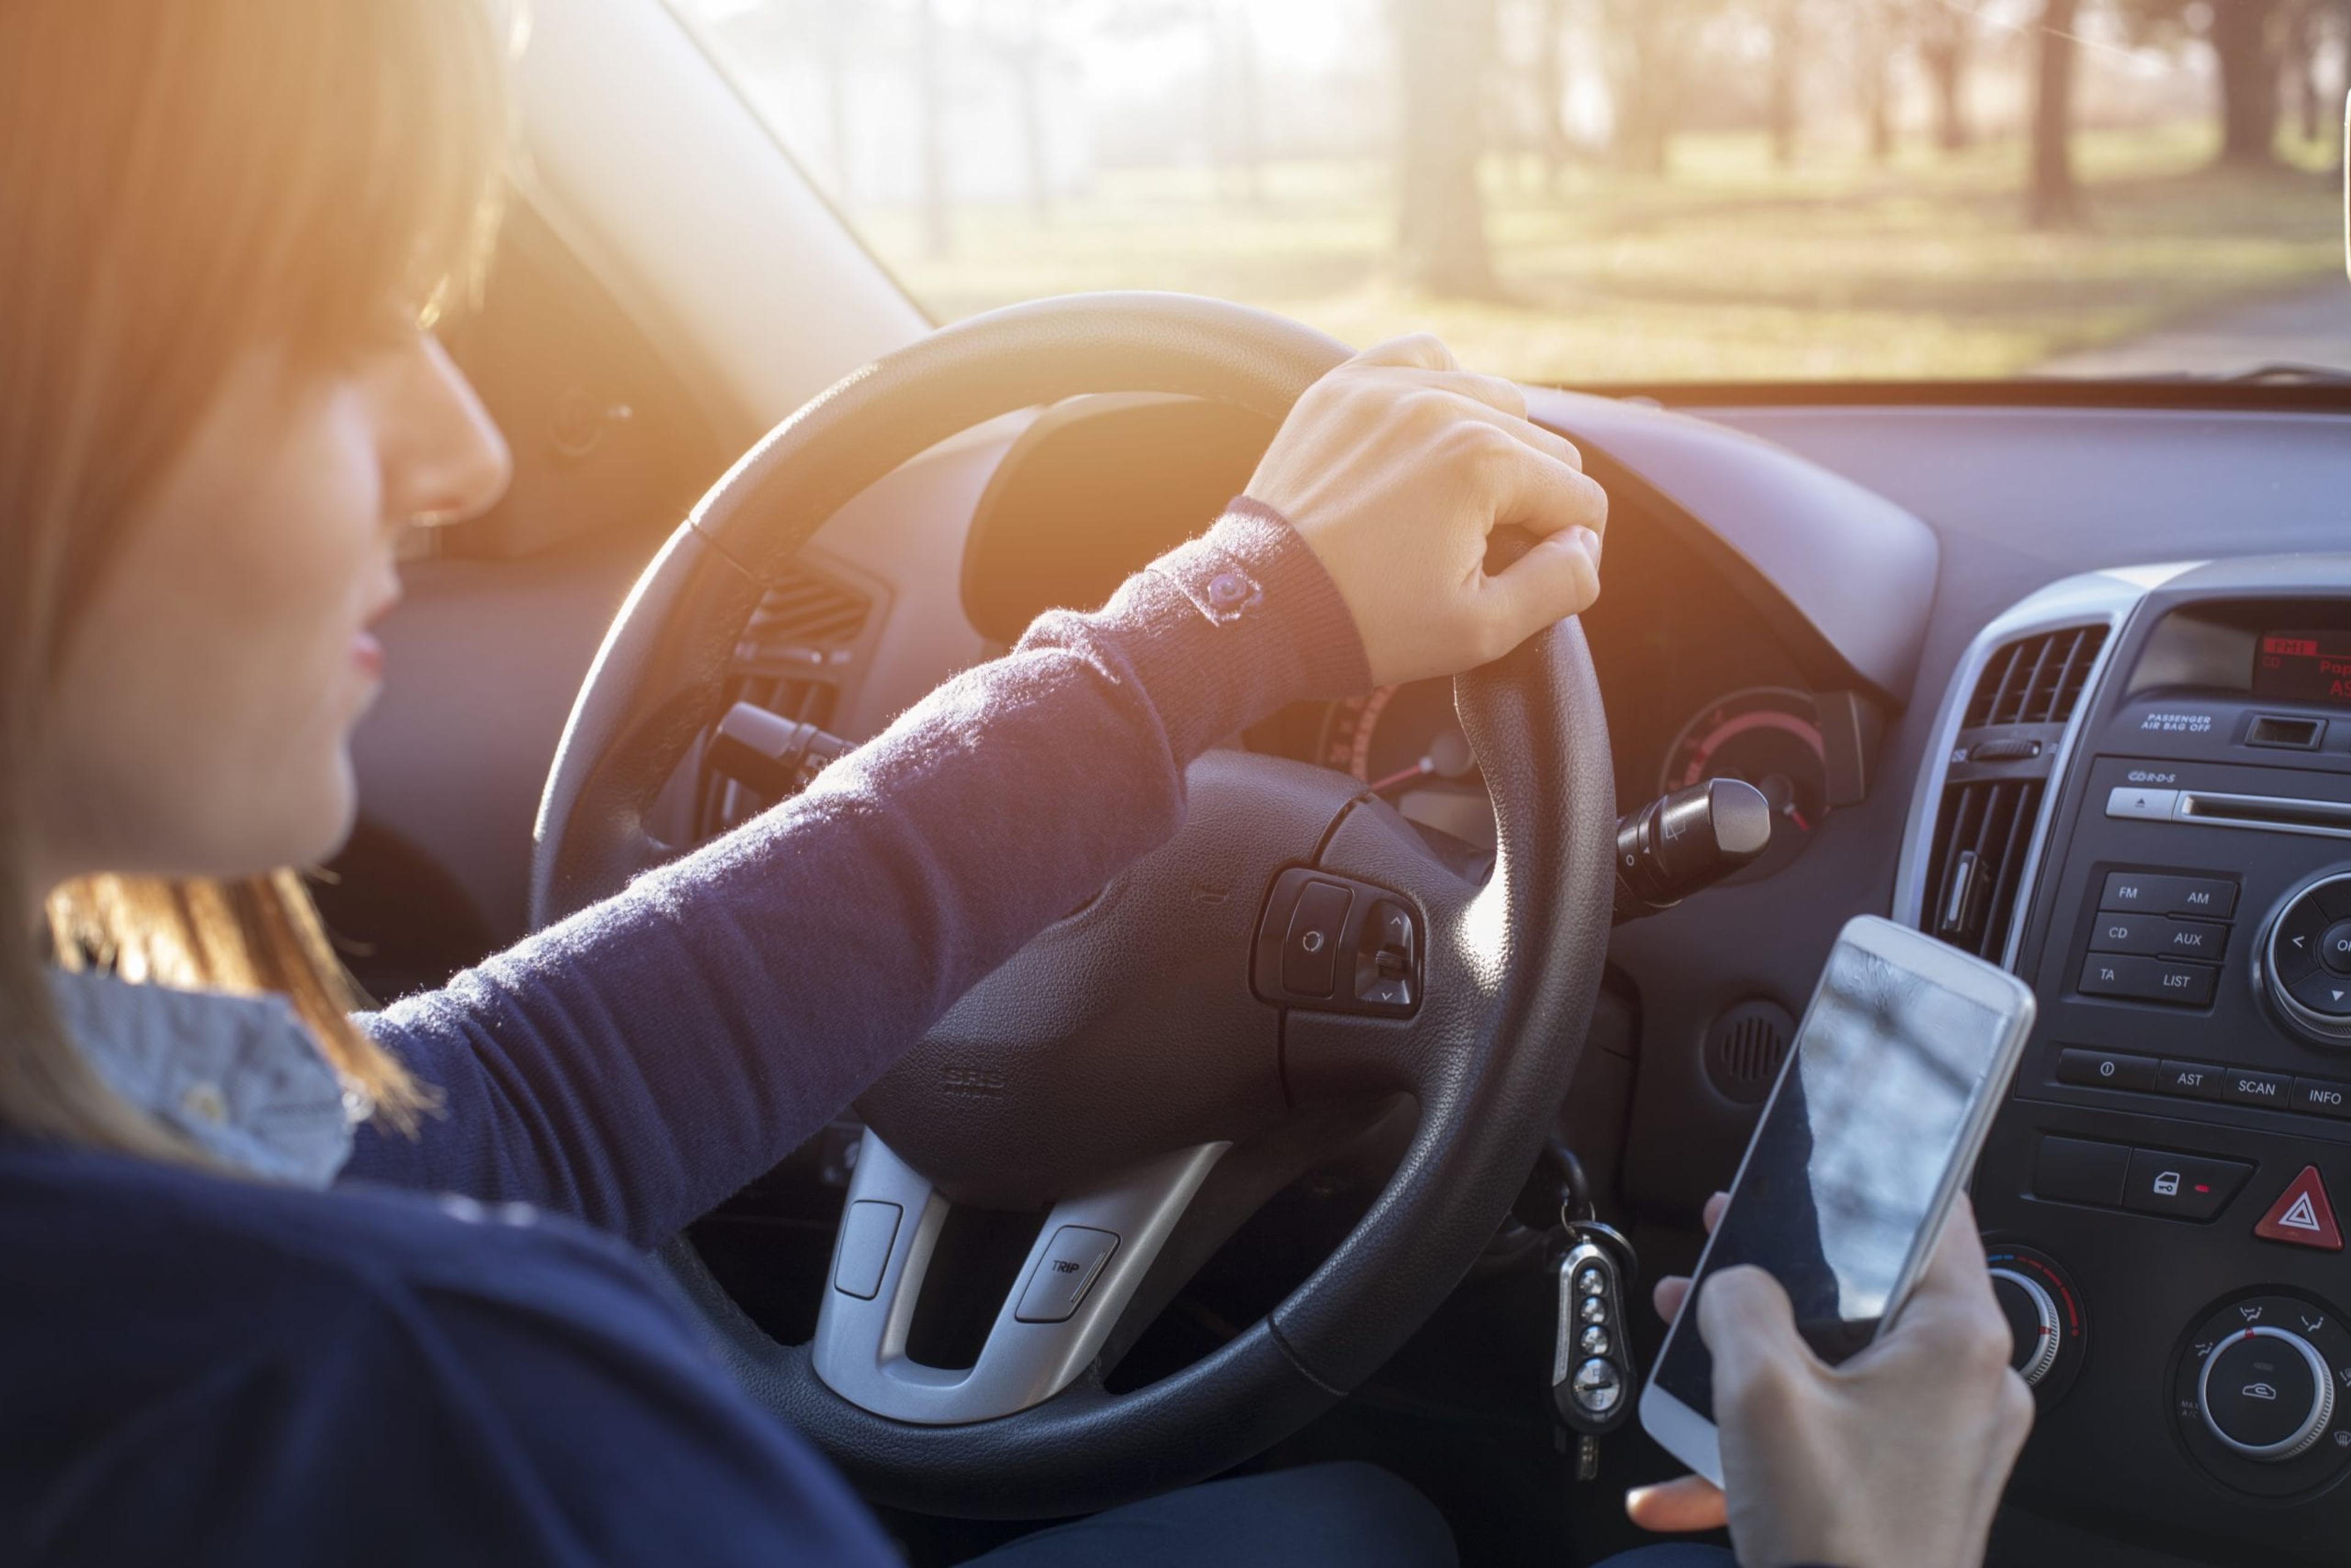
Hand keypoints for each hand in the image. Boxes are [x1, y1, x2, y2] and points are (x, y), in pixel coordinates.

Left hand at [1246, 334, 1607, 688]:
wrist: (1256, 611)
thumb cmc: (1363, 623)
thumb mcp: (1481, 630)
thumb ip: (1559, 583)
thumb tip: (1584, 547)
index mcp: (1483, 461)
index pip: (1580, 497)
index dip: (1568, 549)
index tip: (1528, 577)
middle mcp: (1441, 406)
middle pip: (1543, 447)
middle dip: (1531, 503)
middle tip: (1484, 554)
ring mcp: (1387, 389)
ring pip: (1491, 400)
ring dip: (1492, 449)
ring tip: (1454, 506)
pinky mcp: (1344, 388)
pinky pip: (1423, 360)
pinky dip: (1439, 390)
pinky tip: (1429, 437)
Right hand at [1629, 1193, 2033, 1567]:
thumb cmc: (1836, 1537)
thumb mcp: (1759, 1389)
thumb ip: (1739, 1304)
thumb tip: (1734, 1285)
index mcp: (1957, 1339)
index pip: (1936, 1210)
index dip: (1875, 1177)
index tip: (1834, 1157)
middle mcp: (1969, 1384)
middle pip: (1871, 1290)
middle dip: (1782, 1278)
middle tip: (1728, 1255)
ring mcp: (1945, 1440)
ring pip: (1845, 1365)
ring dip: (1764, 1358)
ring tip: (1692, 1357)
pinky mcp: (1916, 1484)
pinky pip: (1839, 1435)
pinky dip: (1774, 1441)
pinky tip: (1688, 1479)